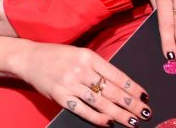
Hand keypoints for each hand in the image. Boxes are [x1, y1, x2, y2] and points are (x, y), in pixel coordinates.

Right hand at [13, 41, 150, 126]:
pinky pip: (84, 110)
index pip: (117, 75)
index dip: (133, 88)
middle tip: (145, 113)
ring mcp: (70, 84)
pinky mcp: (61, 96)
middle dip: (132, 104)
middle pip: (112, 91)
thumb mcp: (80, 54)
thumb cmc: (57, 56)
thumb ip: (98, 68)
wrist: (29, 58)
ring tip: (133, 121)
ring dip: (120, 114)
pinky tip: (109, 122)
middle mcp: (81, 70)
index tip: (145, 97)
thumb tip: (122, 86)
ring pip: (101, 103)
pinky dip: (98, 118)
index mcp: (89, 56)